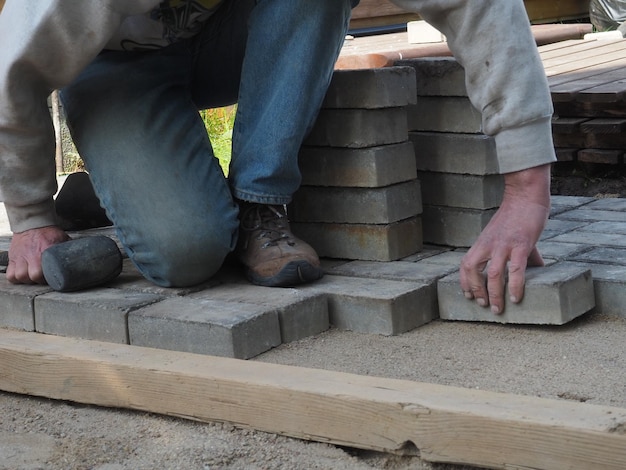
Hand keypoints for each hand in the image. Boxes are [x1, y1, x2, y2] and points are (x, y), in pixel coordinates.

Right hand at [6, 226, 69, 284]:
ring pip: (19, 276)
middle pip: (32, 276)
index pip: (43, 272)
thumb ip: (67, 250)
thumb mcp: (62, 239)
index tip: (54, 279)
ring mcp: (20, 257)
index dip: (49, 279)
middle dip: (39, 280)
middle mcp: (31, 255)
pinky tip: (23, 276)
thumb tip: (82, 257)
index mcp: (45, 251)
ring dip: (26, 280)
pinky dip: (15, 278)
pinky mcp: (13, 258)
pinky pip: (10, 274)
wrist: (32, 223)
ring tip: (33, 278)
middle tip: (44, 278)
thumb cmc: (48, 233)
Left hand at [459, 164, 550, 313]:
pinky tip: (516, 298)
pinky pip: (516, 270)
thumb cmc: (518, 216)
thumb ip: (518, 253)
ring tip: (497, 308)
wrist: (526, 196)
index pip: (465, 264)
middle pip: (473, 270)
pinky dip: (515, 286)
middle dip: (476, 290)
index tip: (468, 295)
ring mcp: (504, 245)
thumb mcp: (508, 236)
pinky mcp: (521, 244)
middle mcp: (489, 244)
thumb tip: (537, 267)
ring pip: (493, 274)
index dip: (464, 281)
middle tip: (482, 305)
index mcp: (483, 242)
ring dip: (493, 294)